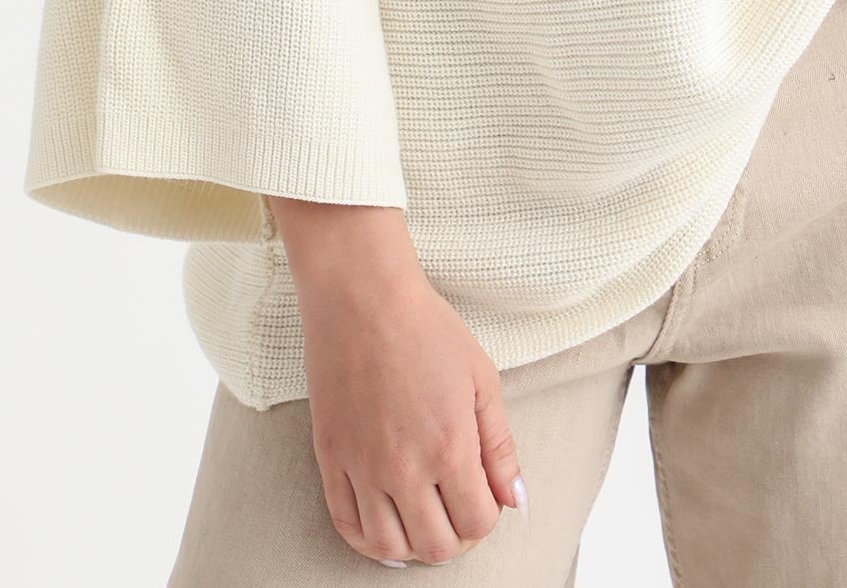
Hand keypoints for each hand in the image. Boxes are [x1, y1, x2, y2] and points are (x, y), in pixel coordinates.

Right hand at [270, 198, 528, 566]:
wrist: (363, 299)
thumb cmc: (428, 330)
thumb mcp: (481, 379)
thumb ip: (501, 446)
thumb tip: (516, 501)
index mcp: (450, 447)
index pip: (477, 523)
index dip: (489, 517)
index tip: (486, 498)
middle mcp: (404, 468)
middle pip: (436, 545)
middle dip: (457, 538)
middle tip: (459, 512)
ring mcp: (362, 468)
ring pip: (390, 547)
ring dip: (415, 545)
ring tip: (426, 520)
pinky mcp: (331, 461)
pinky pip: (347, 527)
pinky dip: (371, 542)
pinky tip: (388, 531)